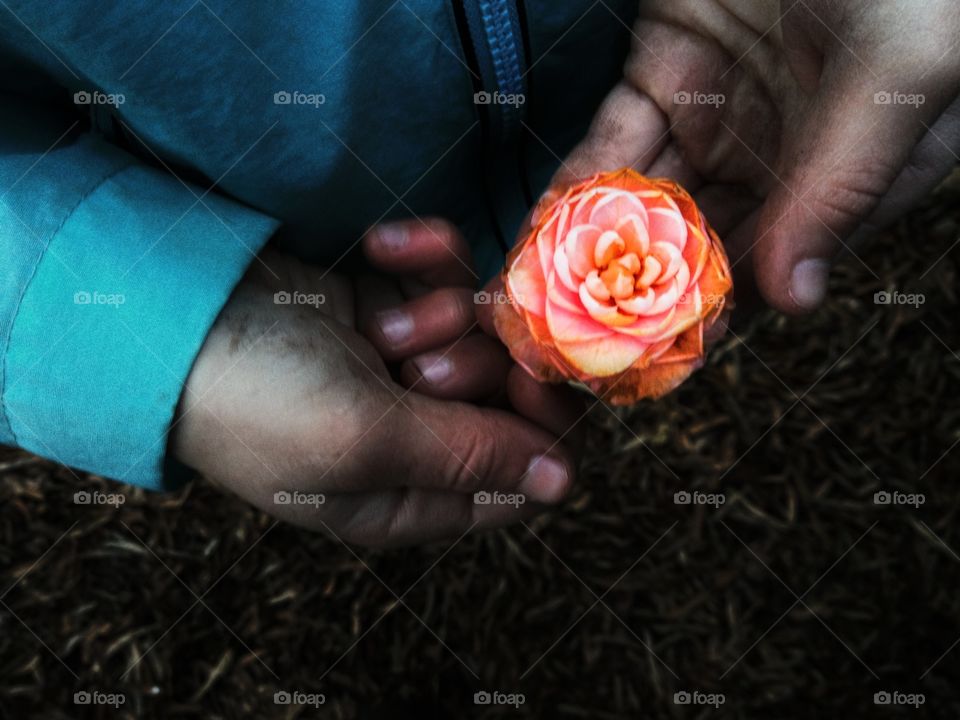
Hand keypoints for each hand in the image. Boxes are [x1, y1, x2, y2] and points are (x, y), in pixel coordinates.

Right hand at [169, 220, 579, 546]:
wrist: (171, 317)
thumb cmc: (259, 401)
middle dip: (478, 364)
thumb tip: (563, 482)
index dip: (543, 423)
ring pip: (483, 327)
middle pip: (512, 393)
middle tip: (421, 357)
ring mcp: (402, 363)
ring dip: (440, 311)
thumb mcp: (365, 442)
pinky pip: (444, 273)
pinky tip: (381, 249)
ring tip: (381, 320)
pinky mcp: (387, 301)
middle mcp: (416, 434)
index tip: (530, 373)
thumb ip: (471, 456)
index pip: (526, 472)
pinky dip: (422, 257)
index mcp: (415, 495)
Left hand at [549, 0, 959, 312]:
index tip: (648, 356)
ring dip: (590, 246)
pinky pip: (613, 138)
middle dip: (631, 291)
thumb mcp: (894, 80)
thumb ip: (840, 187)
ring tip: (540, 297)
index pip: (769, 264)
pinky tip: (541, 227)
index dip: (709, 312)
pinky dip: (577, 182)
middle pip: (694, 243)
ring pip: (644, 197)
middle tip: (570, 339)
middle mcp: (777, 158)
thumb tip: (795, 302)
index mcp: (845, 177)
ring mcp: (717, 114)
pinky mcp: (665, 68)